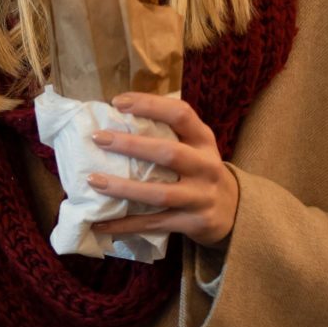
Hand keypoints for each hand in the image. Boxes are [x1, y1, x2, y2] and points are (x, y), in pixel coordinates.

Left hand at [87, 92, 238, 248]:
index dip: (150, 105)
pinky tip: (99, 223)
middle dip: (131, 145)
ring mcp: (202, 197)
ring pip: (159, 193)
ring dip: (123, 188)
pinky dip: (125, 224)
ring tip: (93, 181)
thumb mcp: (195, 147)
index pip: (181, 114)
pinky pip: (154, 224)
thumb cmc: (199, 170)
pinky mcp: (194, 223)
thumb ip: (166, 133)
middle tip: (98, 138)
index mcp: (203, 140)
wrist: (234, 211)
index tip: (118, 102)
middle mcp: (206, 166)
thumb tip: (112, 118)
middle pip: (169, 153)